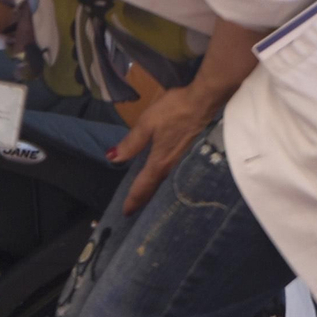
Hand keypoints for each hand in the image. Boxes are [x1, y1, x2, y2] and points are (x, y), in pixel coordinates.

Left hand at [111, 84, 219, 214]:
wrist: (203, 103)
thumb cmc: (173, 111)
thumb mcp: (147, 124)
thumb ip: (131, 143)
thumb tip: (113, 158)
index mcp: (160, 161)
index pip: (144, 185)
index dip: (134, 199)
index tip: (126, 213)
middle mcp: (171, 165)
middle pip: (155, 188)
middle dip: (143, 200)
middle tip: (133, 212)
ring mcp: (181, 160)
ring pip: (163, 182)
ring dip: (153, 192)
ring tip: (144, 199)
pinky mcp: (186, 153)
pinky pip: (170, 173)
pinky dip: (161, 181)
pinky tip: (160, 178)